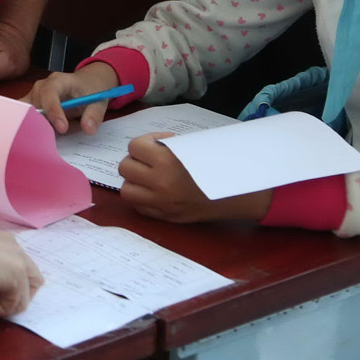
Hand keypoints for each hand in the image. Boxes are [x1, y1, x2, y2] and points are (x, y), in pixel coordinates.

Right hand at [24, 61, 121, 135]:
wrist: (85, 84)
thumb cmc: (89, 90)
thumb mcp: (98, 101)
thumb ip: (94, 115)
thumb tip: (88, 129)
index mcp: (57, 81)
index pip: (49, 94)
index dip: (53, 111)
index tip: (63, 128)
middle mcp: (41, 87)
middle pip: (33, 105)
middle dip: (40, 122)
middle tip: (50, 138)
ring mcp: (34, 97)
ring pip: (27, 113)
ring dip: (35, 126)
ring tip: (46, 138)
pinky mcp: (32, 106)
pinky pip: (25, 117)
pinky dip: (30, 127)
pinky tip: (37, 138)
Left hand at [117, 133, 271, 223]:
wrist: (234, 195)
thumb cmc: (214, 165)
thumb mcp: (191, 147)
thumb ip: (167, 145)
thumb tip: (148, 144)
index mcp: (167, 161)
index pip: (134, 146)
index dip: (144, 143)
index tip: (157, 144)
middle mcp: (159, 183)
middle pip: (125, 167)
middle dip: (136, 161)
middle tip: (150, 160)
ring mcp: (160, 203)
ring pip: (126, 190)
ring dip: (134, 181)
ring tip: (149, 177)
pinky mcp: (164, 217)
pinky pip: (138, 207)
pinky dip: (142, 198)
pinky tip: (154, 191)